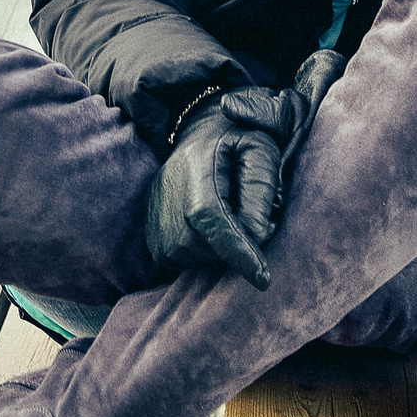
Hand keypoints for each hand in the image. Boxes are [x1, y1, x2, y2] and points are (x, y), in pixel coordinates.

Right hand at [143, 49, 345, 289]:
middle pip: (211, 248)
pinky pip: (188, 261)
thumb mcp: (259, 150)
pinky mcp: (154, 238)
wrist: (197, 137)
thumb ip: (260, 189)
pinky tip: (210, 226)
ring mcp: (155, 223)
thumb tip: (256, 236)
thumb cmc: (235, 142)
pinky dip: (206, 251)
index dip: (238, 252)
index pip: (214, 222)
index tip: (263, 280)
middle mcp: (168, 202)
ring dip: (222, 249)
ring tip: (228, 216)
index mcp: (196, 175)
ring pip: (201, 259)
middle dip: (239, 245)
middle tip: (252, 216)